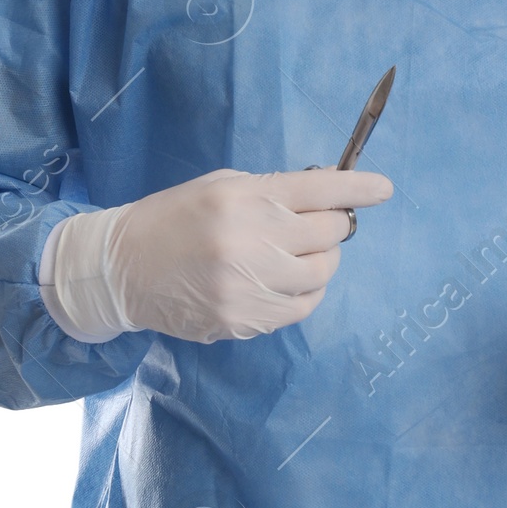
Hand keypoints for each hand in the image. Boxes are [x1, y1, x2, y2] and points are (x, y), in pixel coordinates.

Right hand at [99, 166, 391, 342]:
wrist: (122, 270)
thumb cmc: (175, 218)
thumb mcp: (221, 186)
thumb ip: (275, 190)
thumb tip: (330, 194)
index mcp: (244, 198)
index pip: (320, 191)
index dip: (358, 189)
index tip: (384, 189)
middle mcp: (251, 241)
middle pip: (330, 234)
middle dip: (332, 225)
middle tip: (316, 224)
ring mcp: (249, 286)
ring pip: (322, 273)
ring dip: (318, 261)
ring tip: (290, 255)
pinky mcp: (244, 321)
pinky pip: (302, 307)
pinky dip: (303, 292)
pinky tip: (280, 281)